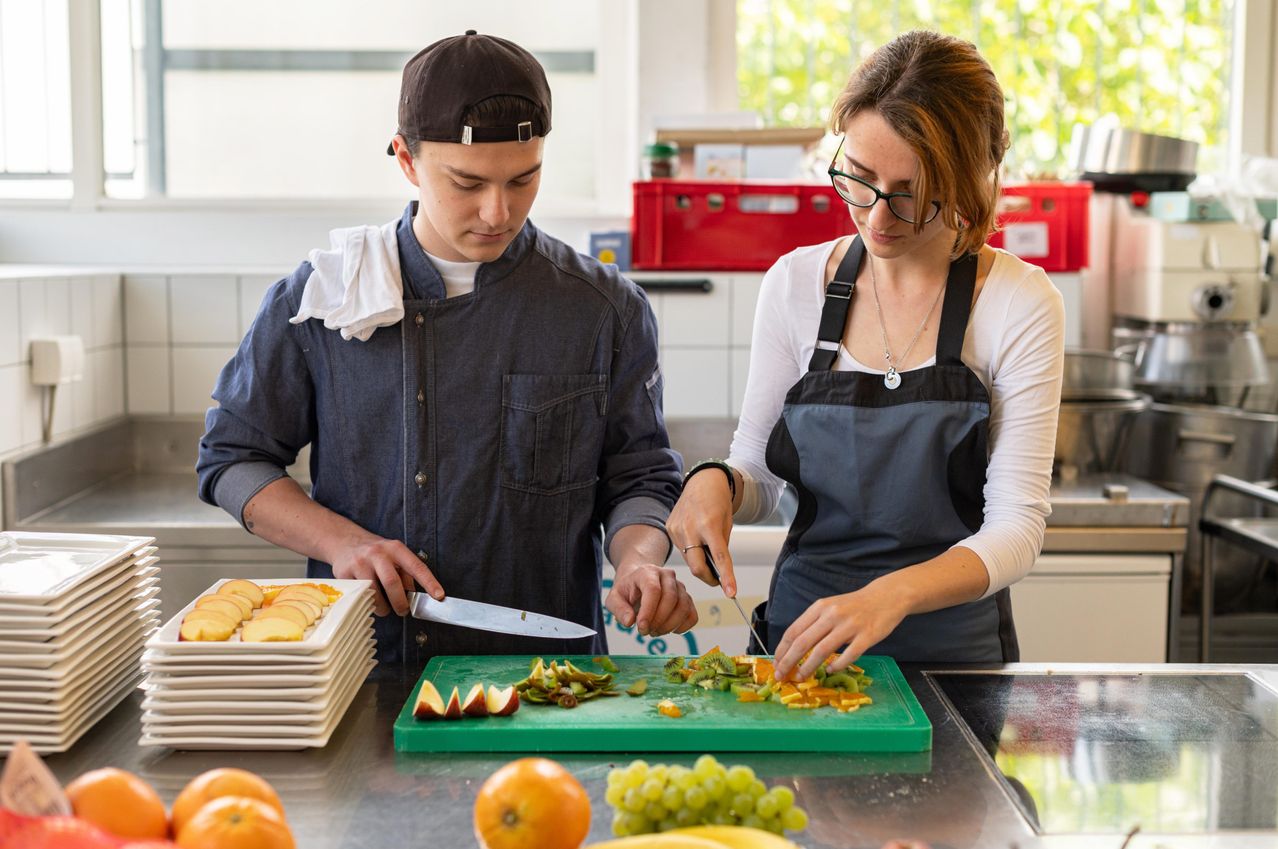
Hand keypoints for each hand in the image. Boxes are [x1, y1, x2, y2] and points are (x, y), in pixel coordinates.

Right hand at [330, 536, 444, 616]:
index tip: (439, 596)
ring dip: (382, 607)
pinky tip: (369, 601)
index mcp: (395, 548)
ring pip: (374, 592)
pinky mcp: (345, 573)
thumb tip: (413, 594)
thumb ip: (406, 574)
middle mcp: (378, 553)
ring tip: (385, 609)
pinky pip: (359, 595)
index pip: (416, 566)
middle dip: (400, 602)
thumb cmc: (375, 553)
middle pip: (392, 582)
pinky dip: (367, 603)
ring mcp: (360, 562)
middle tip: (403, 611)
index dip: (429, 582)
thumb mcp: (394, 556)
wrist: (344, 541)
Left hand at [606, 562, 697, 636]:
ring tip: (654, 631)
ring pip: (683, 607)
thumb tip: (629, 622)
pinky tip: (669, 630)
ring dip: (669, 626)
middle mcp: (667, 576)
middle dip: (658, 620)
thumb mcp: (614, 598)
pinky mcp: (688, 599)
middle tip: (645, 631)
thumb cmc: (627, 591)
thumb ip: (618, 609)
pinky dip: (682, 627)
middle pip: (671, 598)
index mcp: (647, 572)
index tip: (641, 627)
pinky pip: (692, 615)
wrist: (639, 582)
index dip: (648, 611)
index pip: (653, 590)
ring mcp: (680, 586)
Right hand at [666, 468, 737, 594]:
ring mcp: (677, 528)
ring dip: (699, 561)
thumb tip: (716, 571)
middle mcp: (690, 527)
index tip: (731, 593)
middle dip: (709, 578)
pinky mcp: (669, 528)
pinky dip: (690, 550)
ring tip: (706, 547)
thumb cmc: (719, 503)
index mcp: (710, 525)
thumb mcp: (727, 524)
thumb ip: (720, 547)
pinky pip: (681, 549)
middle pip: (697, 567)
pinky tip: (694, 536)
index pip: (719, 558)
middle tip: (717, 580)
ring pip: (689, 559)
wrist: (702, 481)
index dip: (726, 577)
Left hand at [772, 582, 907, 680]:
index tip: (776, 663)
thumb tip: (793, 648)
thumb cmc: (853, 606)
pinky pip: (849, 655)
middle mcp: (832, 615)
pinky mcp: (867, 636)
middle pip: (803, 642)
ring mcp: (850, 625)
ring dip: (809, 667)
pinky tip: (831, 670)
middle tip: (782, 675)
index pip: (794, 631)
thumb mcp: (830, 607)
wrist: (885, 597)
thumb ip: (814, 624)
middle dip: (789, 662)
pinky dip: (837, 665)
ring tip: (802, 677)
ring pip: (823, 650)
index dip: (782, 650)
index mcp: (820, 607)